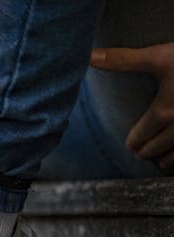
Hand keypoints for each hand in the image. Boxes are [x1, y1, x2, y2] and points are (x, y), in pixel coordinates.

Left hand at [91, 43, 173, 170]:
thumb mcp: (159, 56)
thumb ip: (123, 60)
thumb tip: (90, 57)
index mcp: (164, 112)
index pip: (140, 136)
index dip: (134, 140)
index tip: (131, 143)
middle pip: (155, 149)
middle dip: (146, 151)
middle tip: (140, 152)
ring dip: (166, 159)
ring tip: (160, 160)